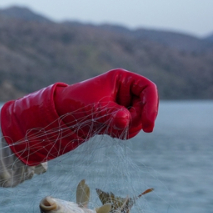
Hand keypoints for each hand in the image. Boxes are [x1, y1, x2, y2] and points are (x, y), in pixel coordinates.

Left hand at [0, 69, 158, 165]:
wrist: (61, 115)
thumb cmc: (75, 104)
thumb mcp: (94, 108)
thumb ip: (111, 114)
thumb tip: (126, 120)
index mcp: (122, 79)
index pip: (148, 88)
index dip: (152, 106)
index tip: (148, 125)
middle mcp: (126, 90)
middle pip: (147, 106)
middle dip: (137, 120)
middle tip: (121, 128)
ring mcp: (124, 104)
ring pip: (139, 119)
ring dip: (128, 128)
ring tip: (108, 128)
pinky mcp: (119, 116)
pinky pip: (130, 127)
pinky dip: (122, 132)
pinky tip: (106, 131)